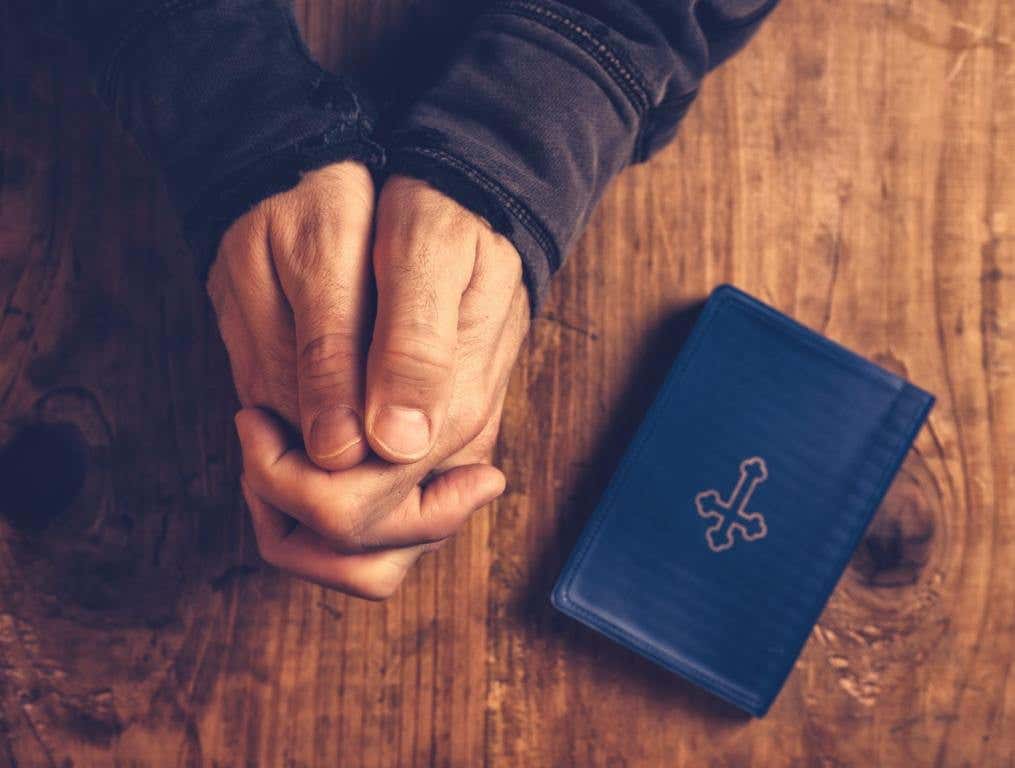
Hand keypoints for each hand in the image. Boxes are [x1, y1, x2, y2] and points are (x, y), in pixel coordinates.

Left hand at [232, 176, 529, 597]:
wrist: (479, 212)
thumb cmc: (445, 219)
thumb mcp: (428, 252)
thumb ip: (414, 347)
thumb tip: (392, 446)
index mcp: (450, 417)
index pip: (355, 509)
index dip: (284, 479)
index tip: (251, 415)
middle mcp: (453, 454)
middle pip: (360, 546)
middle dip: (285, 504)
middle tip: (254, 426)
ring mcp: (447, 460)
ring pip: (371, 554)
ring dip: (303, 524)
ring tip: (272, 449)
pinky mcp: (434, 454)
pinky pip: (380, 525)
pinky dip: (324, 507)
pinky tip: (299, 447)